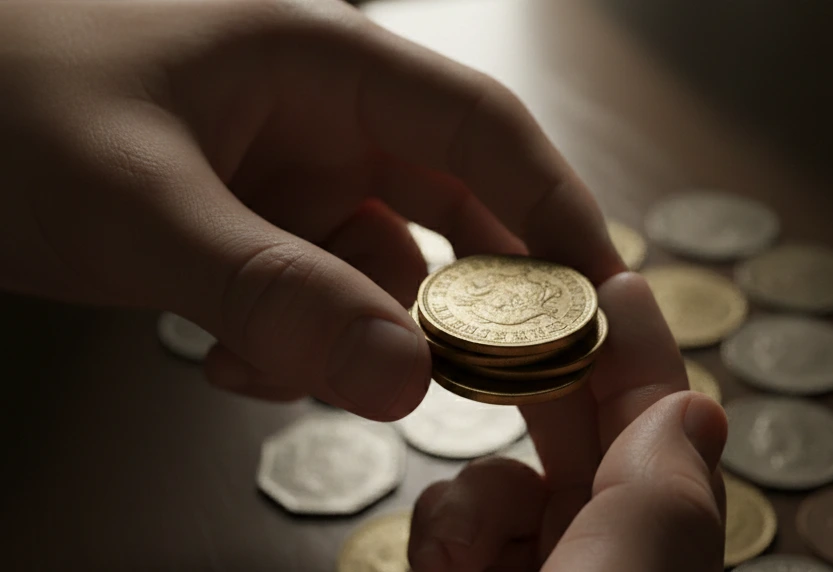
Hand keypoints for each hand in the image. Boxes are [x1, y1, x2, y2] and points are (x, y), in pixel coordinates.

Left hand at [0, 0, 622, 418]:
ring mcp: (291, 180)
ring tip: (266, 365)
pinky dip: (292, 349)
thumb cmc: (6, 106)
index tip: (603, 291)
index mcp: (323, 62)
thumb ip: (274, 293)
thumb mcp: (140, 204)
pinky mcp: (254, 233)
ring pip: (379, 277)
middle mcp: (325, 119)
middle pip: (450, 210)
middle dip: (466, 300)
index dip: (555, 205)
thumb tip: (407, 381)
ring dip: (351, 339)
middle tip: (493, 378)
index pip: (481, 126)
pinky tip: (226, 361)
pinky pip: (316, 304)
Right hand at [408, 273, 728, 571]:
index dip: (637, 349)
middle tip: (508, 307)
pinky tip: (441, 566)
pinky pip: (452, 522)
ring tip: (461, 550)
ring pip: (500, 476)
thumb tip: (697, 408)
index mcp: (659, 547)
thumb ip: (660, 492)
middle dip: (541, 382)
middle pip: (578, 436)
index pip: (659, 428)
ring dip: (474, 495)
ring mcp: (539, 568)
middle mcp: (606, 551)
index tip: (615, 280)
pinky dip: (440, 531)